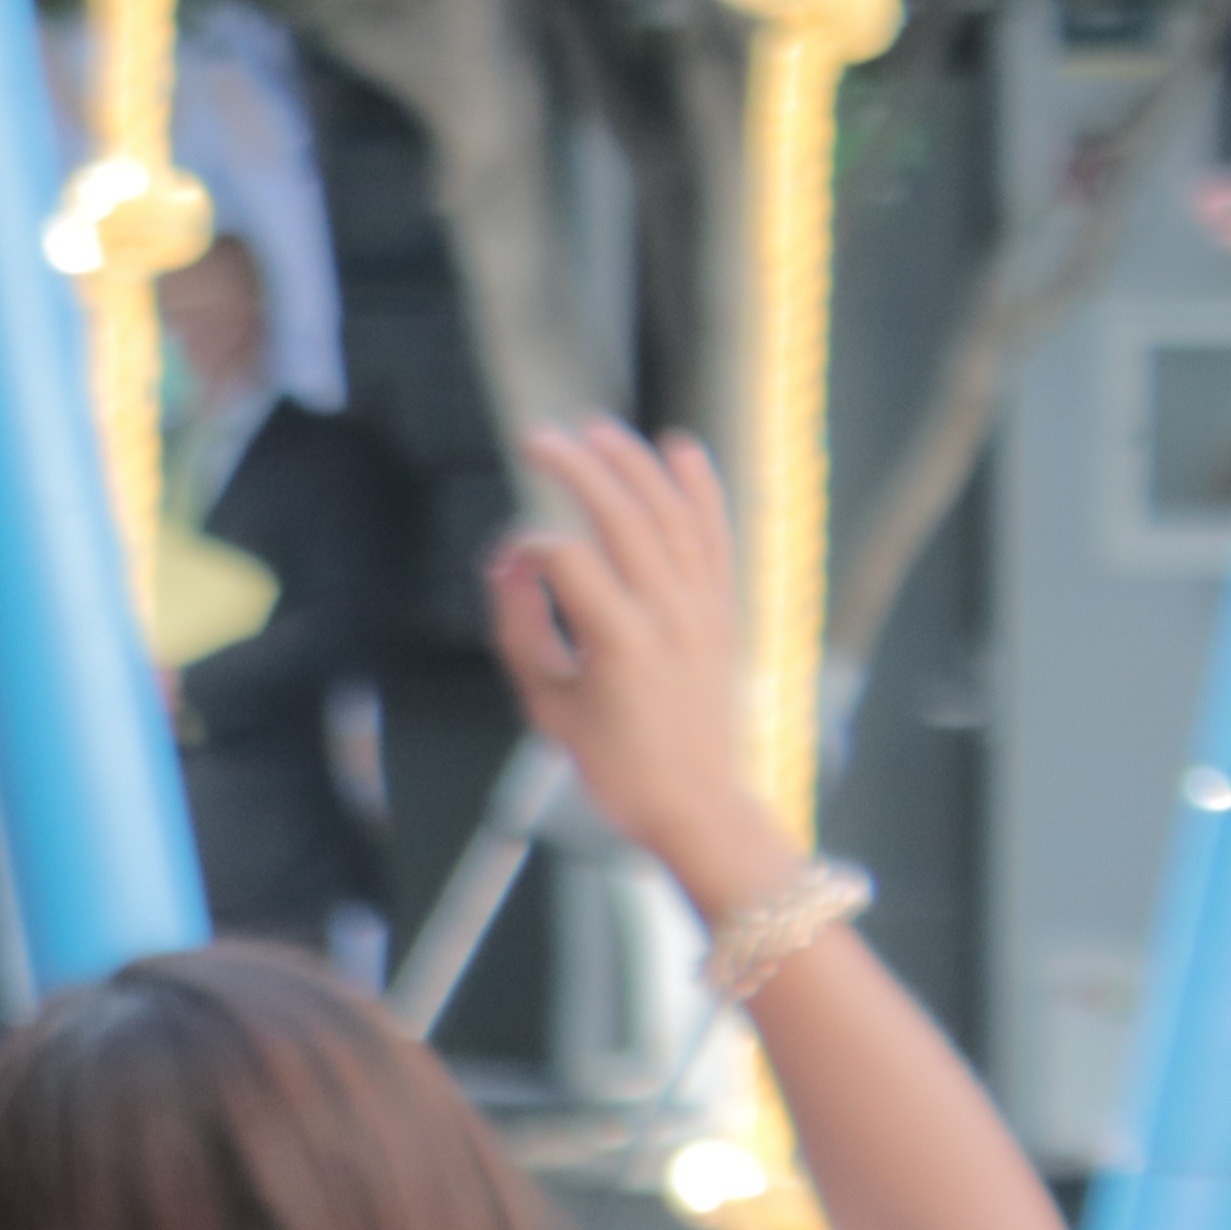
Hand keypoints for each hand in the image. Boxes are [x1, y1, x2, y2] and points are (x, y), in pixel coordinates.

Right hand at [488, 421, 783, 894]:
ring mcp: (704, 606)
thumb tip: (510, 564)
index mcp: (620, 642)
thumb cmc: (616, 764)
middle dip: (577, 467)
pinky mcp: (725, 608)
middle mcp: (670, 614)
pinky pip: (714, 532)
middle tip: (538, 436)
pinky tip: (679, 448)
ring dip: (633, 463)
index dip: (527, 548)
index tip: (505, 562)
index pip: (567, 560)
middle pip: (623, 515)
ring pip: (671, 512)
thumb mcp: (546, 704)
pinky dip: (699, 487)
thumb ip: (521, 628)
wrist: (696, 801)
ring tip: (597, 428)